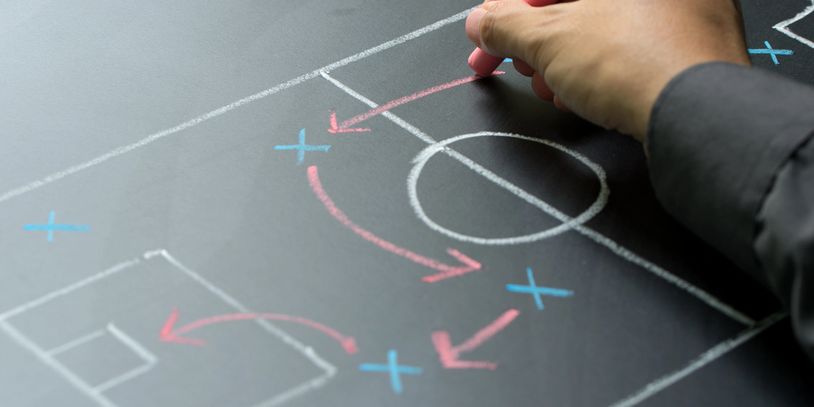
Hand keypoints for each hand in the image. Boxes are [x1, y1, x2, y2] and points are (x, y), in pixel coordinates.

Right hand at [465, 0, 749, 140]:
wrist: (699, 117)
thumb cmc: (637, 62)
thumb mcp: (549, 39)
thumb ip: (507, 26)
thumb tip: (483, 24)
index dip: (509, 14)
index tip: (489, 38)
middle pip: (576, 4)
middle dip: (539, 41)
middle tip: (521, 65)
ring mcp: (686, 8)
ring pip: (605, 27)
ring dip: (567, 61)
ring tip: (555, 89)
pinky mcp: (696, 42)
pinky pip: (634, 47)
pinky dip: (603, 69)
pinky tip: (587, 96)